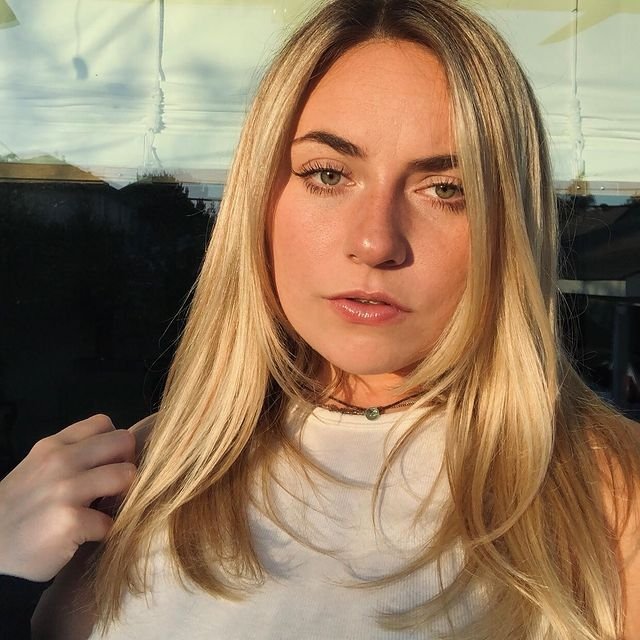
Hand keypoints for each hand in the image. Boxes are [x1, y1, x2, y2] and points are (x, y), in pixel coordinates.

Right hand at [0, 414, 135, 580]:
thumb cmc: (18, 507)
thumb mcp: (39, 467)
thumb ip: (73, 455)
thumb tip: (117, 453)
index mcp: (54, 445)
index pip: (104, 424)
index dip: (114, 444)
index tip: (108, 464)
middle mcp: (61, 461)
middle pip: (124, 442)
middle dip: (127, 463)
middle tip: (115, 487)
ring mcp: (66, 490)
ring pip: (127, 475)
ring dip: (123, 496)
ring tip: (106, 509)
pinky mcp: (71, 521)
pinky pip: (111, 521)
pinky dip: (104, 532)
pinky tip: (87, 536)